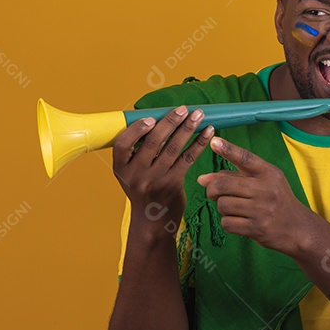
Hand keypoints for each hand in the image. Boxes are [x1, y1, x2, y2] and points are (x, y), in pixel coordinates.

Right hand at [113, 106, 213, 229]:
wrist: (152, 221)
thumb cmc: (143, 190)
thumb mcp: (131, 174)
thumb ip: (138, 152)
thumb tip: (157, 120)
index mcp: (121, 169)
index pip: (123, 144)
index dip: (136, 129)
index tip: (151, 118)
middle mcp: (136, 174)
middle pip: (153, 142)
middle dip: (170, 122)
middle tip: (183, 109)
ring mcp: (155, 180)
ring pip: (173, 148)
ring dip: (188, 128)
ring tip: (199, 115)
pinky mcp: (173, 184)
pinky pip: (187, 159)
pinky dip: (199, 143)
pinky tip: (208, 132)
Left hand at [196, 137, 307, 251]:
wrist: (297, 228)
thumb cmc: (276, 200)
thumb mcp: (262, 182)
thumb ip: (234, 176)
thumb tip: (202, 179)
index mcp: (269, 173)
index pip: (246, 158)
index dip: (229, 149)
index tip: (214, 141)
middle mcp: (266, 189)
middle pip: (223, 184)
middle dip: (212, 189)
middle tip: (214, 193)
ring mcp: (261, 210)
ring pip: (222, 204)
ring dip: (222, 207)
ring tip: (233, 208)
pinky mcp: (256, 228)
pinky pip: (227, 223)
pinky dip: (228, 222)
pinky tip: (238, 221)